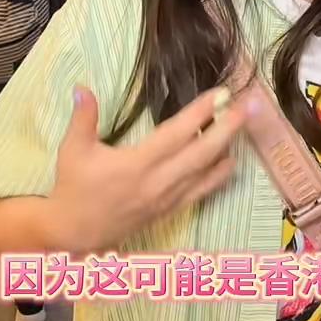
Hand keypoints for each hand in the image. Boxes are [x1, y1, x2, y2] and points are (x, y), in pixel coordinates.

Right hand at [44, 85, 254, 254]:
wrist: (74, 233)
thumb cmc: (74, 187)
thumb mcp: (72, 150)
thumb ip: (83, 118)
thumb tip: (83, 87)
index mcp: (137, 164)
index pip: (177, 134)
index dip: (200, 113)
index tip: (220, 94)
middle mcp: (158, 182)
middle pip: (202, 152)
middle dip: (228, 128)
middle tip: (247, 106)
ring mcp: (168, 199)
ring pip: (206, 172)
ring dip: (227, 148)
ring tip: (243, 125)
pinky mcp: (170, 211)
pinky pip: (201, 192)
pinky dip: (219, 175)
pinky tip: (231, 160)